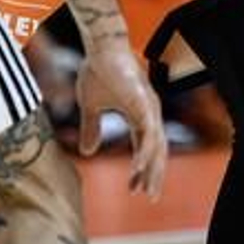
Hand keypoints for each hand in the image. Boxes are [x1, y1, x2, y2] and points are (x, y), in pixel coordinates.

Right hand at [75, 33, 166, 199]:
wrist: (99, 46)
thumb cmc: (97, 71)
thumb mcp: (90, 107)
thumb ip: (92, 129)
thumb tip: (87, 152)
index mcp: (138, 114)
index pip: (145, 147)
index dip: (141, 168)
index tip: (135, 189)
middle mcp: (149, 113)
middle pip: (156, 151)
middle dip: (153, 175)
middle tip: (150, 197)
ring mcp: (149, 108)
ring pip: (155, 146)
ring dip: (150, 169)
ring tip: (145, 189)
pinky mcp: (144, 103)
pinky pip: (148, 134)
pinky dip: (144, 153)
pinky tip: (139, 168)